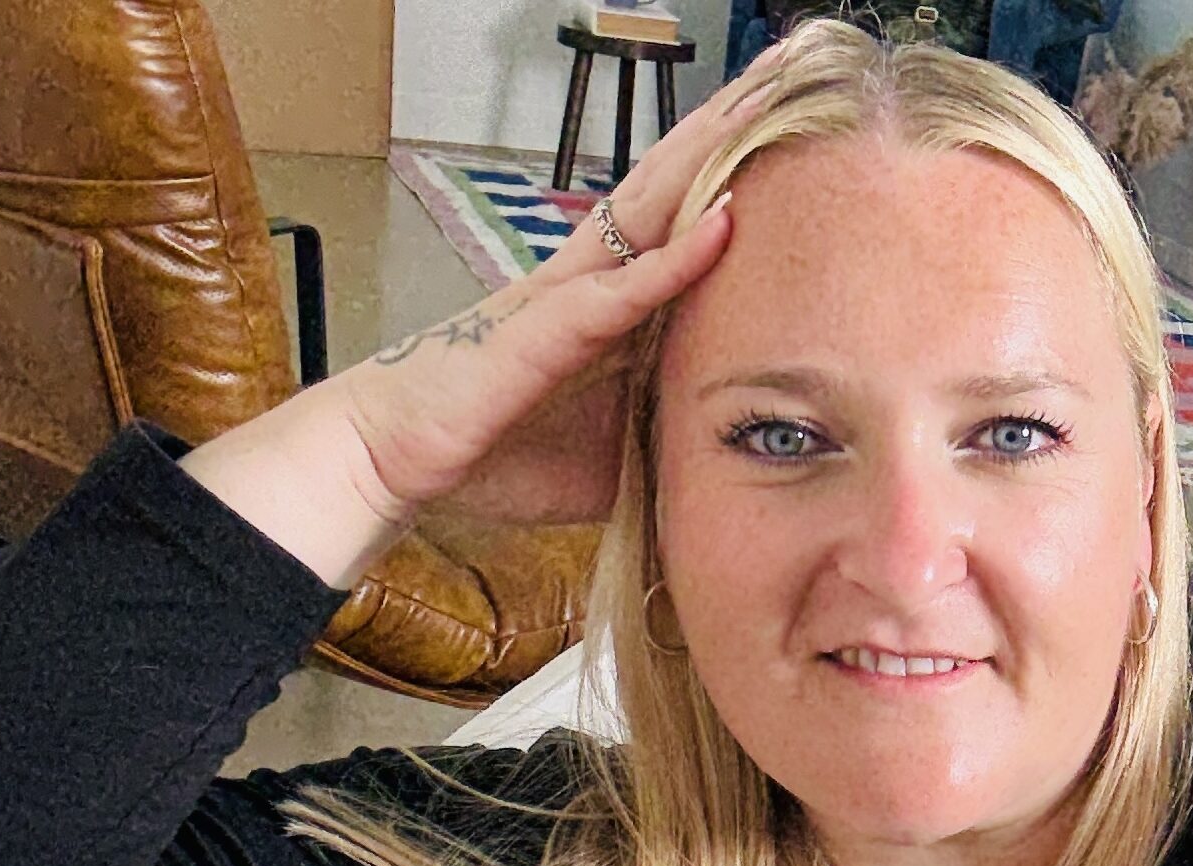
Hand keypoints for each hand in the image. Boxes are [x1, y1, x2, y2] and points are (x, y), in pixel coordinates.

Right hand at [324, 44, 784, 527]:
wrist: (399, 463)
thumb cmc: (497, 451)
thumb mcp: (612, 456)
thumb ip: (666, 441)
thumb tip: (733, 466)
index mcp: (609, 302)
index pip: (685, 219)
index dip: (734, 170)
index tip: (792, 126)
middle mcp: (592, 280)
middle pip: (675, 187)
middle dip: (731, 128)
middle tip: (791, 71)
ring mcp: (568, 297)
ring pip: (652, 211)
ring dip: (710, 158)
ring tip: (765, 101)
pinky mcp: (545, 333)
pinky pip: (622, 292)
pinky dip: (676, 260)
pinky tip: (724, 222)